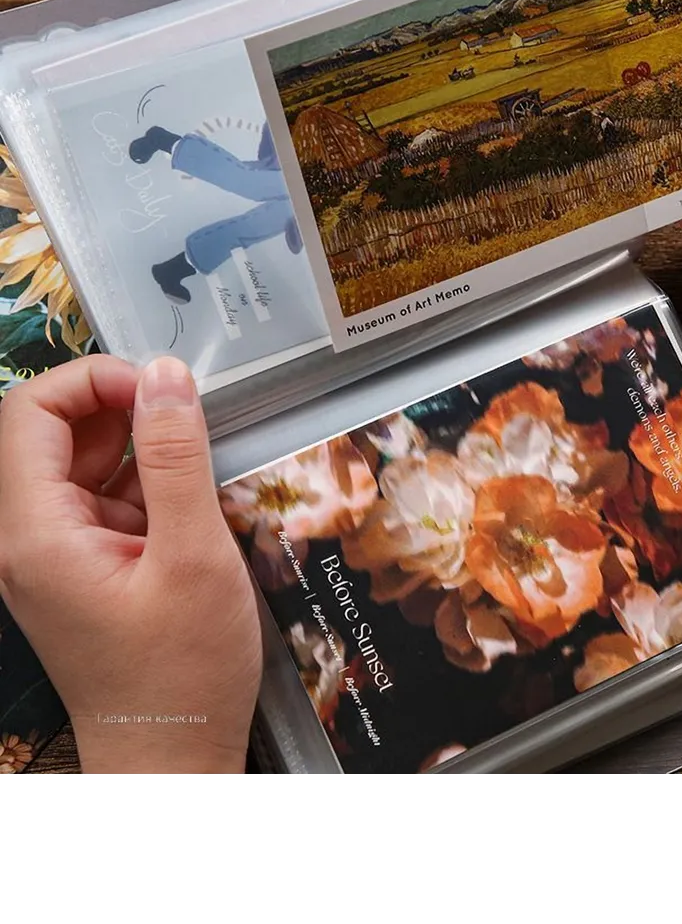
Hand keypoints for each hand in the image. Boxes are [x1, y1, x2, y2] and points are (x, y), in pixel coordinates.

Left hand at [0, 356, 261, 774]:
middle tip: (185, 417)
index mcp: (36, 536)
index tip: (154, 386)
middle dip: (118, 408)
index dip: (91, 382)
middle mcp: (30, 540)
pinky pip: (103, 498)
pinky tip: (188, 502)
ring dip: (136, 446)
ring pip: (80, 462)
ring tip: (195, 466)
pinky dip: (146, 484)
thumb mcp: (193, 556)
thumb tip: (164, 379)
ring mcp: (54, 554)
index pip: (29, 414)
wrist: (174, 759)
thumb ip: (175, 459)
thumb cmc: (181, 677)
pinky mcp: (83, 566)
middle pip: (51, 433)